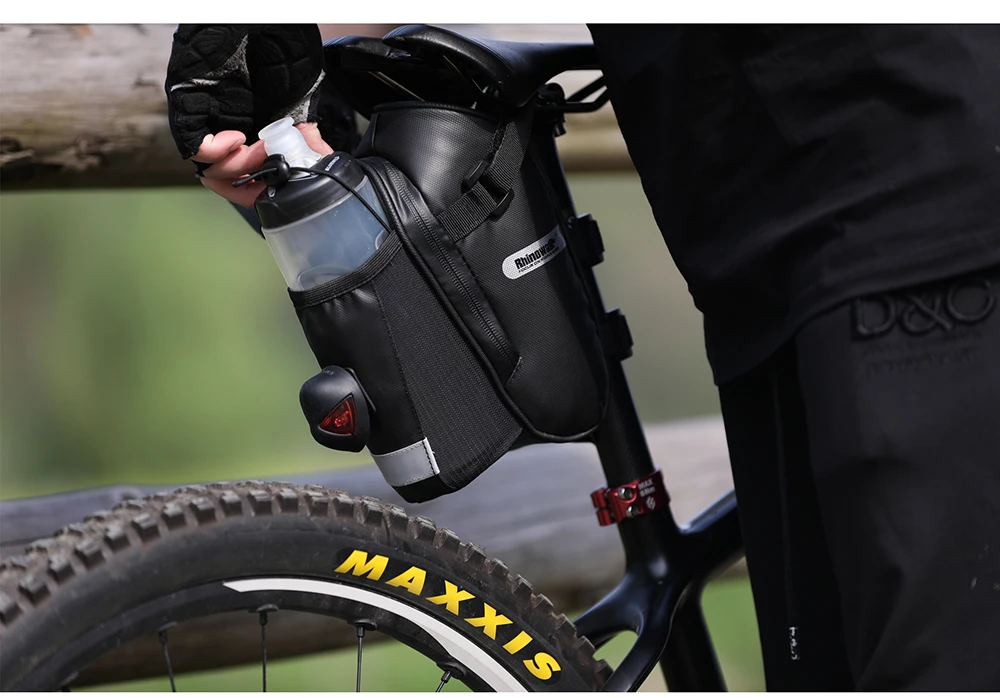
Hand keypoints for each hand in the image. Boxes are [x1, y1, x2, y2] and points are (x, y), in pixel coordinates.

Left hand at [164, 25, 351, 206]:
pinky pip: (194, 146)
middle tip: (275, 162)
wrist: (265, 23)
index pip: (245, 178)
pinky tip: (237, 138)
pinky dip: (217, 152)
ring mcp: (209, 121)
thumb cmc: (284, 52)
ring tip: (262, 148)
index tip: (276, 195)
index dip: (258, 193)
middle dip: (254, 180)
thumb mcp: (301, 103)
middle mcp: (228, 129)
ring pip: (212, 169)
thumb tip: (314, 164)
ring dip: (242, 166)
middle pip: (227, 179)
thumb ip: (306, 136)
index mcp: (252, 131)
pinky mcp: (191, 110)